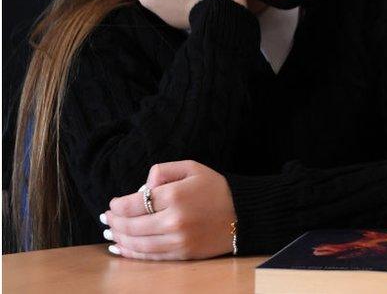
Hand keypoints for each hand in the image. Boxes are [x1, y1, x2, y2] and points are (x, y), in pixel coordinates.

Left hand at [102, 160, 237, 259]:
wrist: (243, 213)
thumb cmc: (216, 188)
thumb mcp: (192, 167)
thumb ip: (163, 171)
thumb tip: (142, 188)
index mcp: (175, 196)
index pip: (133, 204)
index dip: (117, 206)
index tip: (113, 205)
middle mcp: (174, 220)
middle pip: (132, 225)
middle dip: (115, 223)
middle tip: (107, 220)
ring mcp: (178, 240)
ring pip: (138, 243)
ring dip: (120, 239)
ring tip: (111, 233)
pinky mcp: (183, 254)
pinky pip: (151, 256)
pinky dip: (133, 253)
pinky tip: (122, 248)